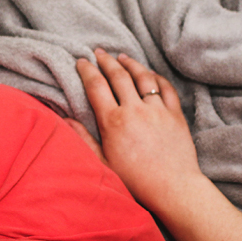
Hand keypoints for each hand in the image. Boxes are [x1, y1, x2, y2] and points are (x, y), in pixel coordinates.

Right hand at [71, 48, 201, 211]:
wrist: (173, 188)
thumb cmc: (135, 181)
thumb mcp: (102, 163)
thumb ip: (83, 139)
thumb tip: (65, 119)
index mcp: (113, 122)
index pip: (96, 86)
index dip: (87, 70)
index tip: (81, 61)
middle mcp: (135, 110)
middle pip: (118, 76)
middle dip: (106, 61)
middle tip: (99, 52)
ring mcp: (157, 110)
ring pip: (143, 77)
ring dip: (131, 64)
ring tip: (122, 57)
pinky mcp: (175, 114)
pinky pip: (165, 88)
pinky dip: (156, 77)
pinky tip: (149, 73)